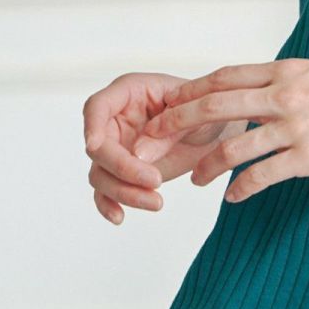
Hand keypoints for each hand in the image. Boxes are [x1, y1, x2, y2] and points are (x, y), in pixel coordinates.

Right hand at [83, 71, 236, 224]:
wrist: (216, 132)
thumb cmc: (206, 110)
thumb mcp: (198, 112)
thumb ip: (169, 128)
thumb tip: (137, 153)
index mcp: (130, 92)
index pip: (98, 105)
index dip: (92, 125)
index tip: (96, 146)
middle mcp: (116, 119)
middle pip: (98, 146)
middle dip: (122, 167)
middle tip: (154, 181)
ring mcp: (118, 146)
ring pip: (101, 172)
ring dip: (123, 190)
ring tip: (157, 202)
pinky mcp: (123, 172)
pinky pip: (105, 190)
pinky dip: (109, 204)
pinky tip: (119, 216)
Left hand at [135, 58, 308, 201]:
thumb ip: (289, 78)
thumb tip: (264, 84)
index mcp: (287, 70)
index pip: (225, 76)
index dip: (191, 90)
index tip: (167, 102)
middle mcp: (284, 95)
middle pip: (215, 106)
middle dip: (176, 123)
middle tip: (151, 139)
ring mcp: (295, 126)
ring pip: (234, 146)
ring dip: (206, 164)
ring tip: (193, 179)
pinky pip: (264, 175)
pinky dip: (242, 188)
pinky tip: (233, 197)